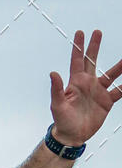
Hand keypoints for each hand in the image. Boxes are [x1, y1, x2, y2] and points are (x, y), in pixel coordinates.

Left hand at [50, 30, 121, 145]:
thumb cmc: (62, 120)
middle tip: (97, 32)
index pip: (77, 60)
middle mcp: (88, 84)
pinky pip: (120, 91)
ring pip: (111, 74)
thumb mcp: (57, 105)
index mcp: (76, 82)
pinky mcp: (107, 101)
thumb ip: (56, 89)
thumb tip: (53, 73)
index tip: (80, 33)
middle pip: (92, 61)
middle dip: (94, 47)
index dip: (78, 47)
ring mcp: (98, 92)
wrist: (72, 135)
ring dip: (119, 66)